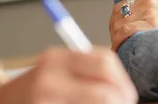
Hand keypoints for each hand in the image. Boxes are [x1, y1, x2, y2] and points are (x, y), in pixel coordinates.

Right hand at [0, 48, 136, 103]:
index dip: (121, 80)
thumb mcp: (53, 72)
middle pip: (104, 89)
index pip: (104, 62)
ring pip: (97, 103)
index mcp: (56, 58)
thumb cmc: (30, 94)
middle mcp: (49, 77)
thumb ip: (82, 72)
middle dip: (119, 100)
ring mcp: (44, 98)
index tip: (127, 95)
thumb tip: (122, 88)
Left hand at [109, 0, 157, 50]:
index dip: (116, 18)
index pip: (122, 5)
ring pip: (119, 24)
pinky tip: (118, 48)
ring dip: (114, 36)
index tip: (116, 28)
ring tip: (116, 45)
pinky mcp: (149, 26)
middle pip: (118, 14)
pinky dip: (118, 40)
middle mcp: (147, 3)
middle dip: (113, 28)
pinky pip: (125, 32)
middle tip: (115, 39)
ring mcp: (148, 14)